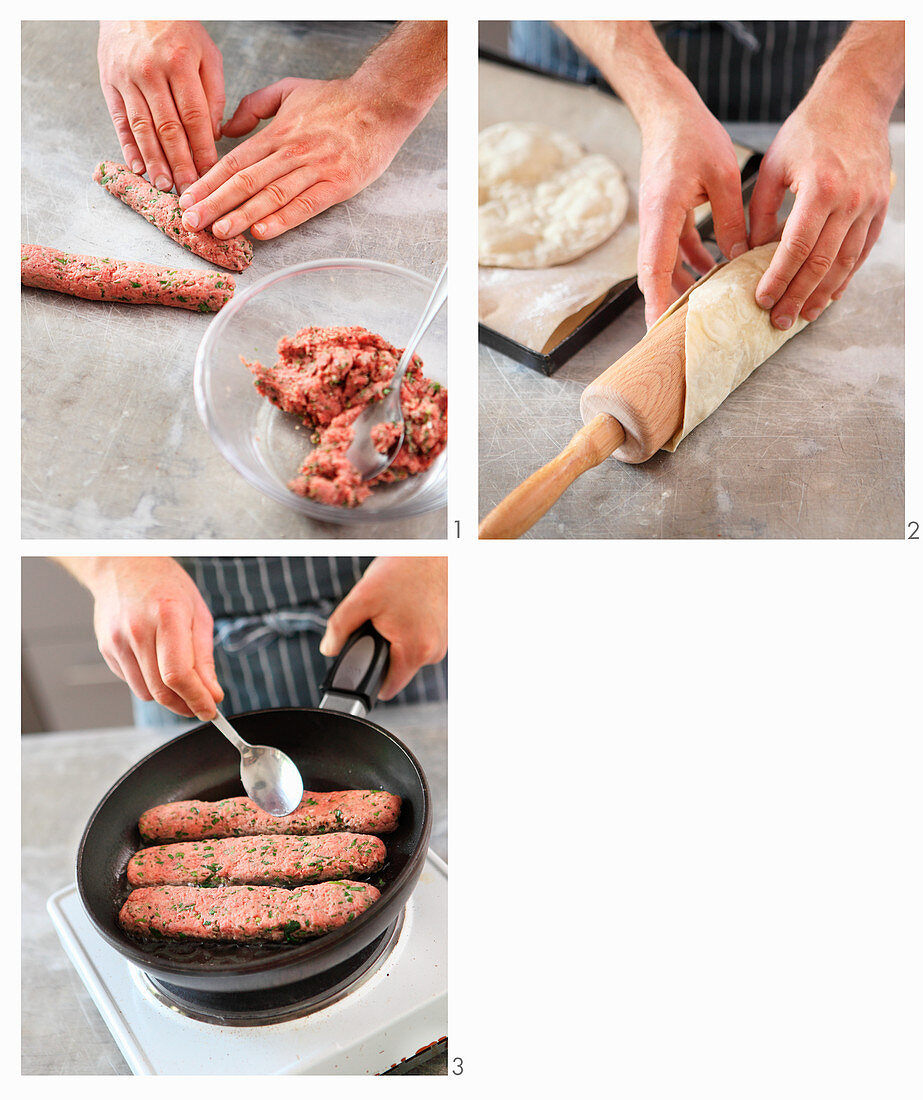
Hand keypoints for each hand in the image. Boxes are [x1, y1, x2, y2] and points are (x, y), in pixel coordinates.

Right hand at [65, 557, 222, 719]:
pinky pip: (132, 681)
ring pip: (145, 692)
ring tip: (183, 686)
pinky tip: (158, 665)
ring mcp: (118, 641)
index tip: (209, 710)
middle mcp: (138, 631)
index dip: (196, 699)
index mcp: (167, 617)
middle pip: (161, 690)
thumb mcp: (198, 614)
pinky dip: (150, 683)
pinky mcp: (106, 649)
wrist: (124, 566)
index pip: (180, 675)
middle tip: (200, 707)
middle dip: (184, 705)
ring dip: (167, 697)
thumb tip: (212, 693)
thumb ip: (204, 658)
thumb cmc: (166, 586)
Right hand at [97, 20, 224, 194]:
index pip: (194, 116)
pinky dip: (128, 146)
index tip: (211, 173)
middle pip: (168, 127)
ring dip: (154, 161)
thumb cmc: (177, 29)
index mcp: (179, 63)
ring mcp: (126, 77)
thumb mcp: (207, 53)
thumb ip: (214, 93)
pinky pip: (120, 120)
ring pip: (142, 128)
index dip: (202, 149)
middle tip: (189, 190)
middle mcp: (150, 71)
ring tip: (164, 186)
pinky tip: (138, 167)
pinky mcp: (109, 81)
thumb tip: (213, 135)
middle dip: (180, 163)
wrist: (134, 1)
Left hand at [176, 75, 418, 240]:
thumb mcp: (290, 90)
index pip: (235, 160)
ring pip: (271, 195)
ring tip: (218, 232)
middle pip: (246, 181)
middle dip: (215, 203)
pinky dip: (282, 220)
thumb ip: (255, 106)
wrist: (381, 104)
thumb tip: (228, 129)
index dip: (208, 181)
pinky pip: (305, 205)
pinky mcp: (337, 185)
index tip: (187, 198)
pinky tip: (261, 232)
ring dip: (241, 216)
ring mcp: (315, 169)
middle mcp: (292, 152)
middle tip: (191, 222)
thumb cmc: (338, 100)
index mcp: (278, 133)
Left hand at [319, 558, 446, 700]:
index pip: (386, 687)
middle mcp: (434, 652)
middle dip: (381, 649)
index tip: (361, 656)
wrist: (439, 550)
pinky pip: (420, 639)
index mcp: (415, 651)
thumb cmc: (408, 569)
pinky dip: (409, 627)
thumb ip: (340, 627)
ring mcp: (443, 642)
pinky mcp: (446, 630)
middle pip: (396, 669)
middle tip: (378, 620)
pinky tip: (407, 605)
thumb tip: (329, 648)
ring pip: (408, 653)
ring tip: (395, 607)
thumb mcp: (363, 596)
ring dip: (396, 637)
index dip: (367, 675)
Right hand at [637, 98, 748, 326]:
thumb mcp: (724, 176)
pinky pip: (674, 250)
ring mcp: (657, 222)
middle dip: (666, 306)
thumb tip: (740, 257)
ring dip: (681, 288)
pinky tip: (712, 274)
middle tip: (680, 335)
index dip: (658, 302)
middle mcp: (653, 223)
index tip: (661, 329)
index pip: (654, 270)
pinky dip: (690, 265)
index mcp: (662, 215)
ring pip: (664, 267)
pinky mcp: (665, 216)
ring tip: (702, 311)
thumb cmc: (693, 137)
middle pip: (654, 277)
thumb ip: (732, 219)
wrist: (668, 112)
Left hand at [748, 95, 892, 328]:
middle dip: (798, 297)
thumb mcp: (773, 167)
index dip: (778, 279)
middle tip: (779, 320)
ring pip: (845, 264)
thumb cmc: (808, 130)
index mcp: (820, 189)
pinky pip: (862, 251)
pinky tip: (830, 294)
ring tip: (804, 316)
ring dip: (823, 294)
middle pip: (821, 264)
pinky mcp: (880, 207)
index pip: (796, 248)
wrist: (855, 99)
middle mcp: (850, 201)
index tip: (762, 300)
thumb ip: (761, 213)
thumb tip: (751, 253)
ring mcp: (870, 205)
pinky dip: (846, 276)